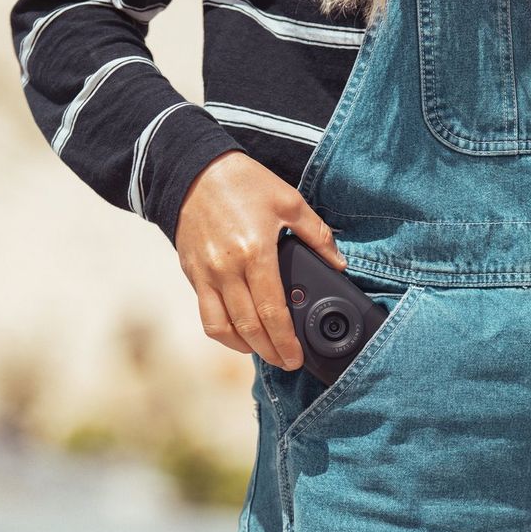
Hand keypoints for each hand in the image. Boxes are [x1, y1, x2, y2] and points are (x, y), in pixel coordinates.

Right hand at [174, 150, 346, 368]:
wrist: (192, 169)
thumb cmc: (243, 182)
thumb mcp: (289, 201)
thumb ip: (318, 235)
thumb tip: (338, 263)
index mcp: (255, 252)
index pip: (272, 312)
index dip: (285, 341)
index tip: (296, 357)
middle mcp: (227, 269)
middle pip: (249, 327)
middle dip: (270, 352)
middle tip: (285, 362)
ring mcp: (205, 274)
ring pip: (222, 328)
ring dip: (244, 347)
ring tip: (263, 351)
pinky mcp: (191, 273)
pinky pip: (206, 314)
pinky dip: (223, 332)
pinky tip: (239, 334)